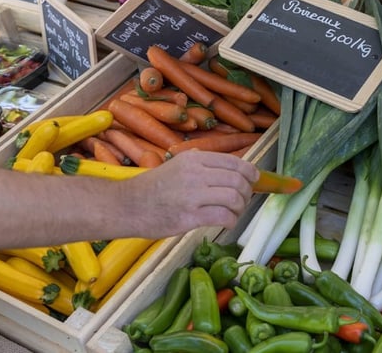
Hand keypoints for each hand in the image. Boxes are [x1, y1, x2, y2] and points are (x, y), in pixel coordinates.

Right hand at [129, 150, 258, 236]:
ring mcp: (193, 195)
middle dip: (247, 192)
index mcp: (194, 158)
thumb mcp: (176, 165)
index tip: (254, 180)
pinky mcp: (189, 217)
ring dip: (240, 207)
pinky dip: (231, 220)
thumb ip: (200, 163)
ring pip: (234, 198)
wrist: (126, 206)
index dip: (250, 173)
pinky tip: (226, 222)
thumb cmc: (152, 188)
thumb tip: (228, 167)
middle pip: (238, 180)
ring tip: (234, 212)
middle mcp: (196, 173)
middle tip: (243, 200)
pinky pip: (223, 216)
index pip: (235, 162)